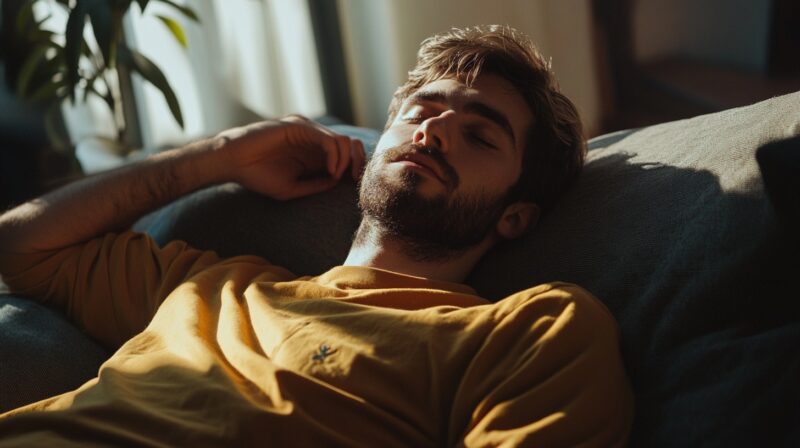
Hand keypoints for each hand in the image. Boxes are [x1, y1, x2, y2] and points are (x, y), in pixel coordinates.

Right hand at [214, 115, 366, 199]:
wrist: (232, 162)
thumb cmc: (257, 176)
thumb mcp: (293, 187)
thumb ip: (316, 184)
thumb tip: (338, 182)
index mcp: (314, 154)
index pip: (346, 155)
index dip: (355, 169)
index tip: (354, 185)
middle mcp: (313, 140)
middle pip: (351, 145)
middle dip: (357, 162)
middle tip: (353, 180)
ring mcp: (307, 131)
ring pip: (342, 141)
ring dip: (346, 160)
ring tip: (336, 176)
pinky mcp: (299, 126)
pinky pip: (327, 139)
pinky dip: (334, 155)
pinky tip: (331, 170)